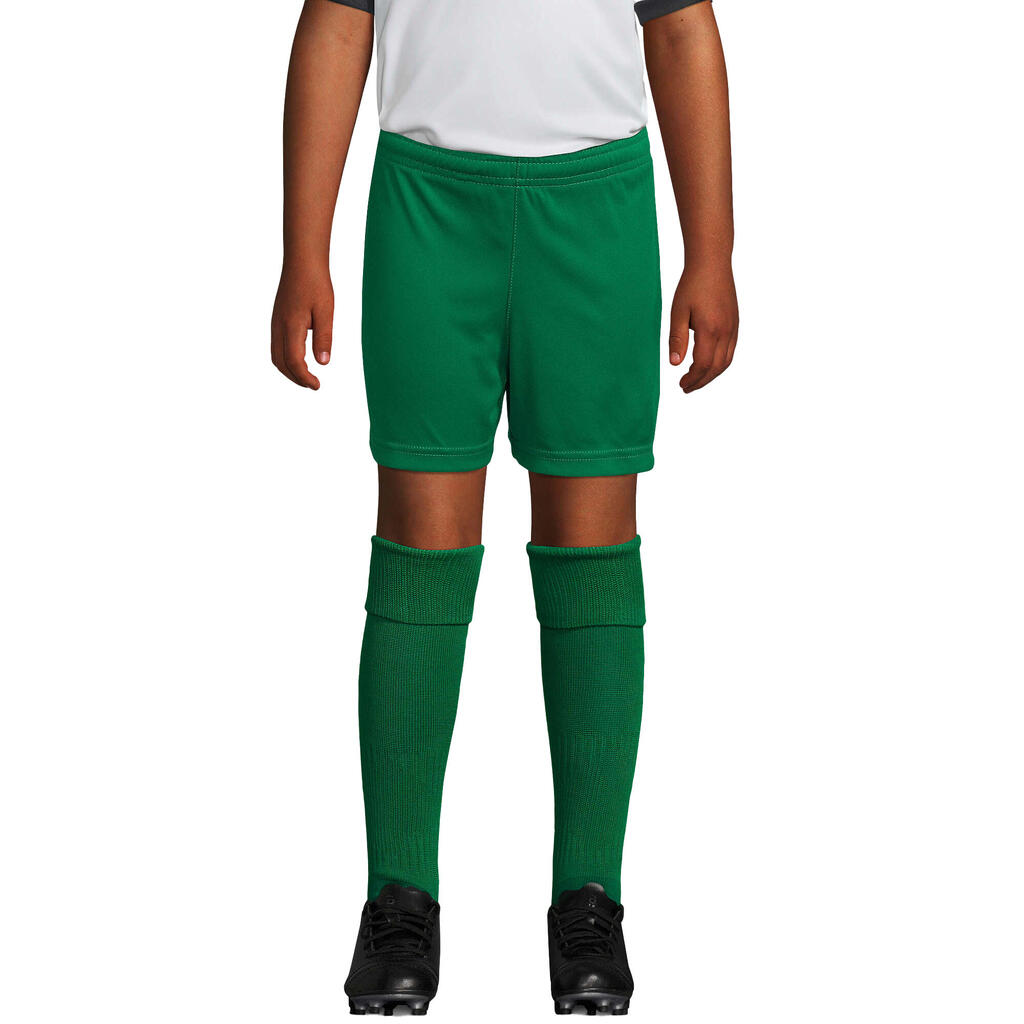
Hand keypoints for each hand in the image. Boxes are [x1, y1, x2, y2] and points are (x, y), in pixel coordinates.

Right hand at [271, 262, 333, 388]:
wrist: (301, 260)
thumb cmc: (316, 283)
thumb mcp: (326, 311)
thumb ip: (324, 338)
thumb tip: (323, 363)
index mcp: (291, 325)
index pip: (294, 361)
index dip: (305, 378)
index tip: (317, 386)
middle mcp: (279, 326)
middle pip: (281, 363)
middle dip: (296, 378)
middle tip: (313, 385)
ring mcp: (275, 322)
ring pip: (276, 355)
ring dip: (289, 370)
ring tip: (306, 376)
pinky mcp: (277, 319)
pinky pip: (276, 345)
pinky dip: (285, 358)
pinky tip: (299, 359)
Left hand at [668, 263, 738, 392]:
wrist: (712, 263)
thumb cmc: (692, 285)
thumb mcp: (678, 312)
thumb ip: (677, 339)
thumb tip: (674, 363)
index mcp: (710, 330)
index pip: (702, 365)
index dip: (692, 378)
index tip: (681, 384)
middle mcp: (726, 331)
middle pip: (716, 368)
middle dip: (701, 381)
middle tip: (686, 388)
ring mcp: (733, 328)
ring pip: (726, 362)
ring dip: (711, 375)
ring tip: (696, 380)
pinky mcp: (735, 323)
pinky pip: (731, 351)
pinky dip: (720, 364)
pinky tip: (708, 364)